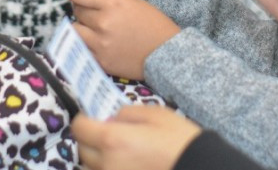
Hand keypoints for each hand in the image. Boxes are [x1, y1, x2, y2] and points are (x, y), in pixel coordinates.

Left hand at [66, 0, 178, 79]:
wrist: (165, 52)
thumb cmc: (152, 23)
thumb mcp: (132, 0)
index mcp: (113, 3)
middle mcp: (103, 23)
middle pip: (77, 11)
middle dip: (83, 9)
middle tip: (94, 12)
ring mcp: (100, 44)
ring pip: (74, 30)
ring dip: (81, 27)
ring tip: (93, 28)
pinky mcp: (100, 61)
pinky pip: (81, 48)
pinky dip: (86, 44)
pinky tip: (98, 42)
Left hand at [73, 105, 200, 169]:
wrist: (199, 167)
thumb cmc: (179, 140)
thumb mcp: (154, 114)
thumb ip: (126, 113)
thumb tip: (111, 118)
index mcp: (113, 140)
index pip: (79, 128)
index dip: (85, 120)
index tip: (94, 118)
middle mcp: (107, 164)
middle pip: (83, 150)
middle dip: (91, 139)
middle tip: (109, 133)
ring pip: (93, 167)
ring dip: (100, 158)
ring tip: (122, 152)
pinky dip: (113, 168)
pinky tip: (129, 163)